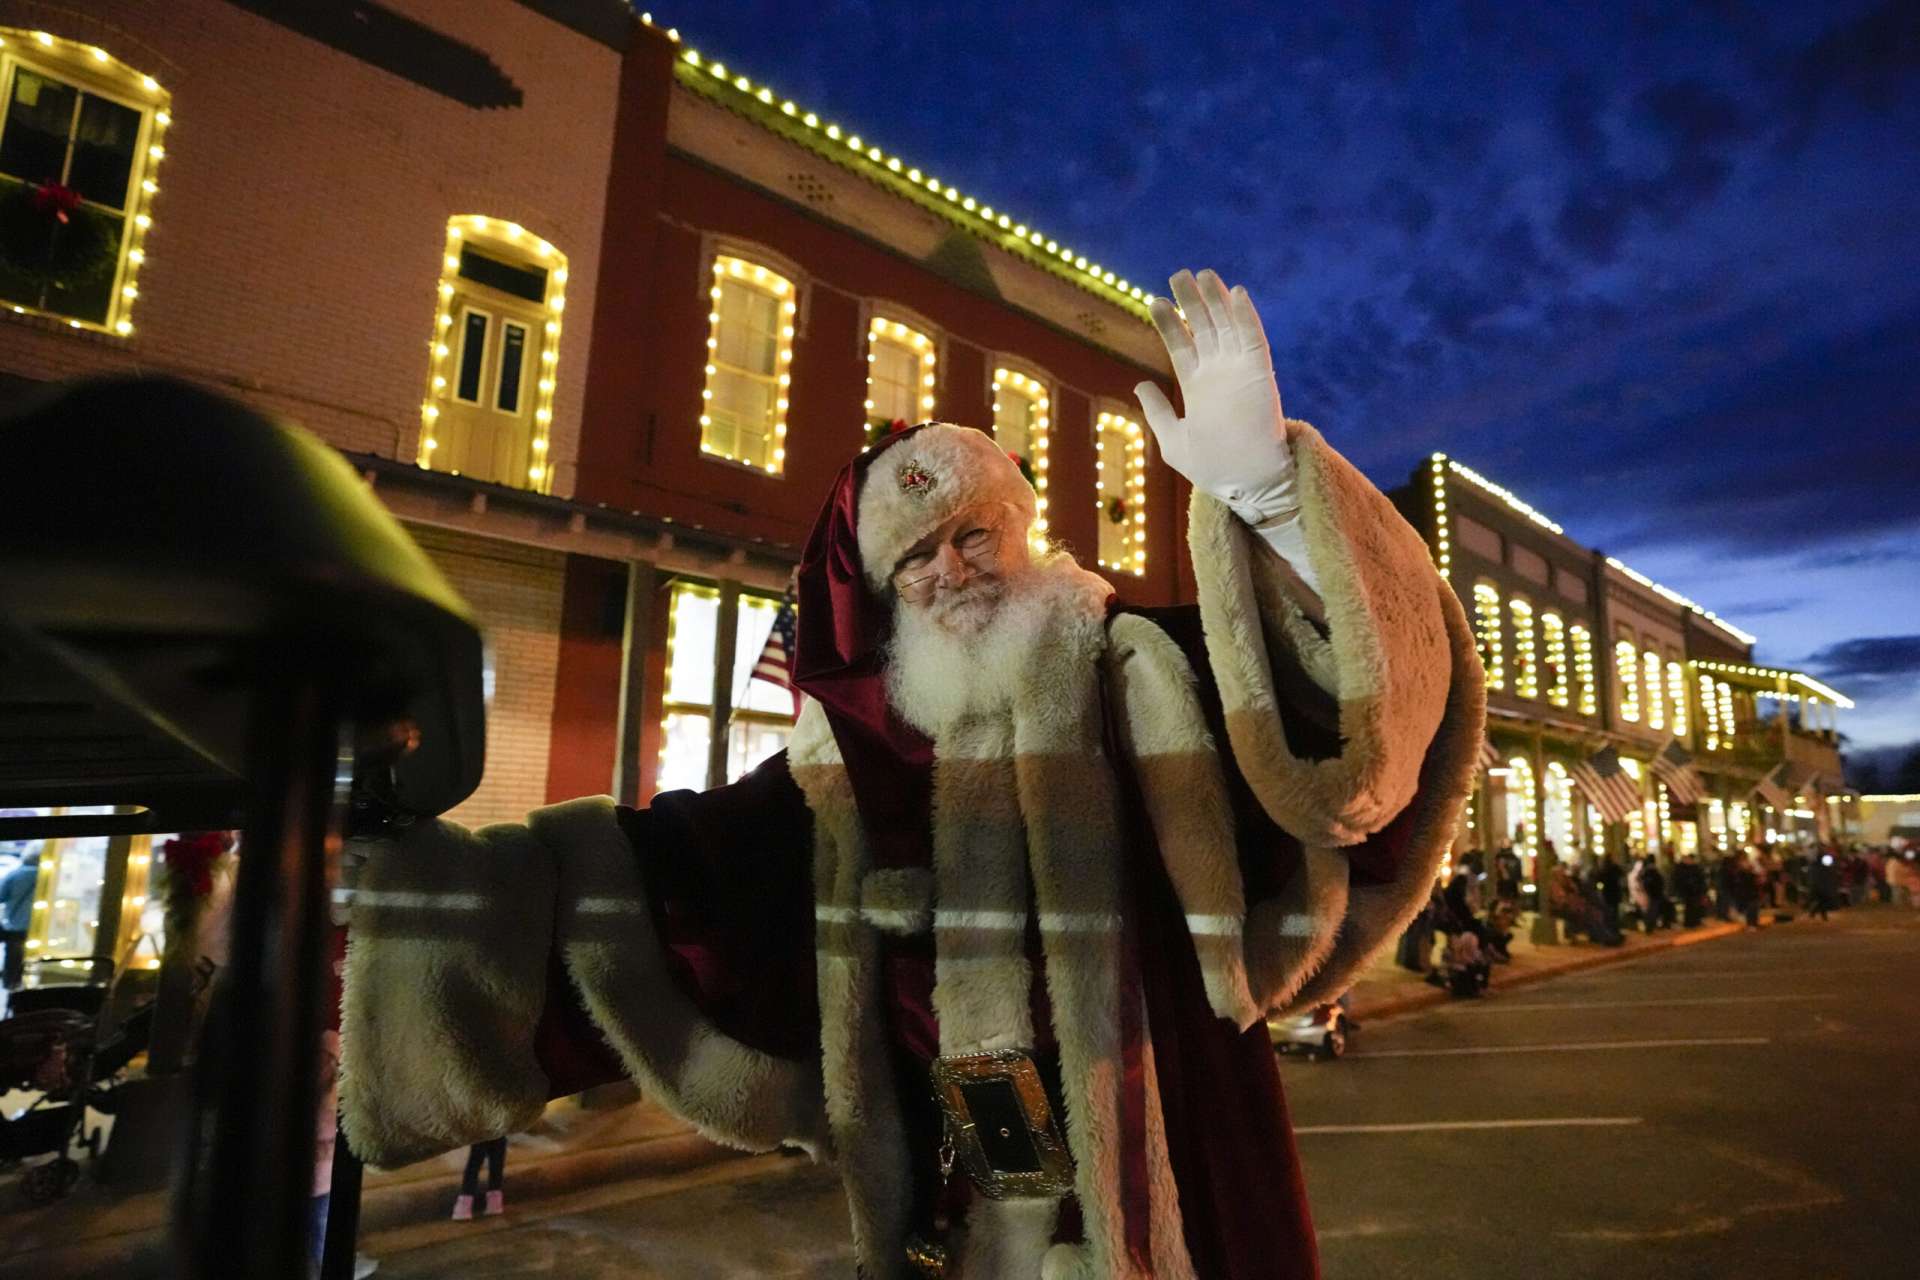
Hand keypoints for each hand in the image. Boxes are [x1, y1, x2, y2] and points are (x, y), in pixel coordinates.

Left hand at [1134, 269, 1295, 524]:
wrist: (1248, 484)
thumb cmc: (1213, 469)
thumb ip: (1158, 412)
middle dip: (1191, 301)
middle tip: (1178, 274)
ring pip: (1228, 325)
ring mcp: (1240, 371)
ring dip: (1216, 299)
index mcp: (1198, 387)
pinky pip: (1254, 338)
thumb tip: (1139, 385)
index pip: (1182, 346)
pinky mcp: (1260, 374)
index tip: (1154, 301)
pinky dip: (1246, 316)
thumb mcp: (1174, 441)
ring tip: (1201, 274)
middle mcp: (1218, 373)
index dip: (1170, 323)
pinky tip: (1235, 293)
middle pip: (1203, 327)